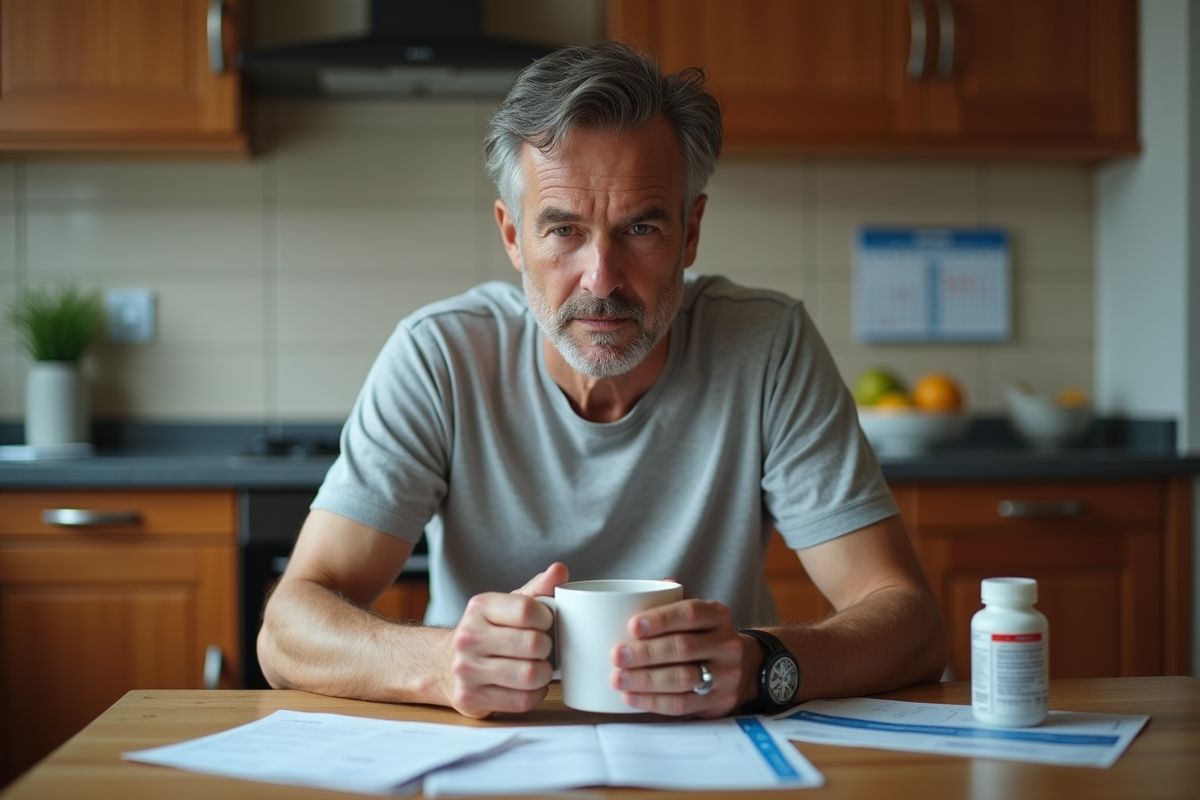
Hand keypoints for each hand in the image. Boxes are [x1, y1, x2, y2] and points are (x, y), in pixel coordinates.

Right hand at [440, 563, 567, 718]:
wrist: (444, 663)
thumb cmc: (487, 631)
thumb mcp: (508, 605)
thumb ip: (538, 588)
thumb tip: (560, 570)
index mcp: (479, 607)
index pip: (527, 610)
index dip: (546, 618)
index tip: (544, 622)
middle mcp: (468, 637)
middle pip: (533, 644)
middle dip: (547, 648)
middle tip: (542, 648)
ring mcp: (466, 670)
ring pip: (529, 675)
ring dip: (543, 673)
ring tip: (537, 667)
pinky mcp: (470, 699)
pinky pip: (521, 701)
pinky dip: (534, 694)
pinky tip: (528, 686)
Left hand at [611, 598, 747, 716]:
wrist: (739, 668)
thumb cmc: (702, 636)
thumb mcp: (695, 614)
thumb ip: (672, 600)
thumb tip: (657, 584)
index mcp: (717, 615)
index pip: (689, 613)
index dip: (660, 619)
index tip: (631, 626)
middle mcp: (726, 644)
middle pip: (683, 647)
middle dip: (645, 653)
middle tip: (616, 656)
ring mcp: (725, 675)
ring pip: (682, 679)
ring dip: (646, 680)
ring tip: (618, 679)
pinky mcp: (719, 701)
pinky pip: (682, 704)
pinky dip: (653, 702)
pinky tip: (632, 697)